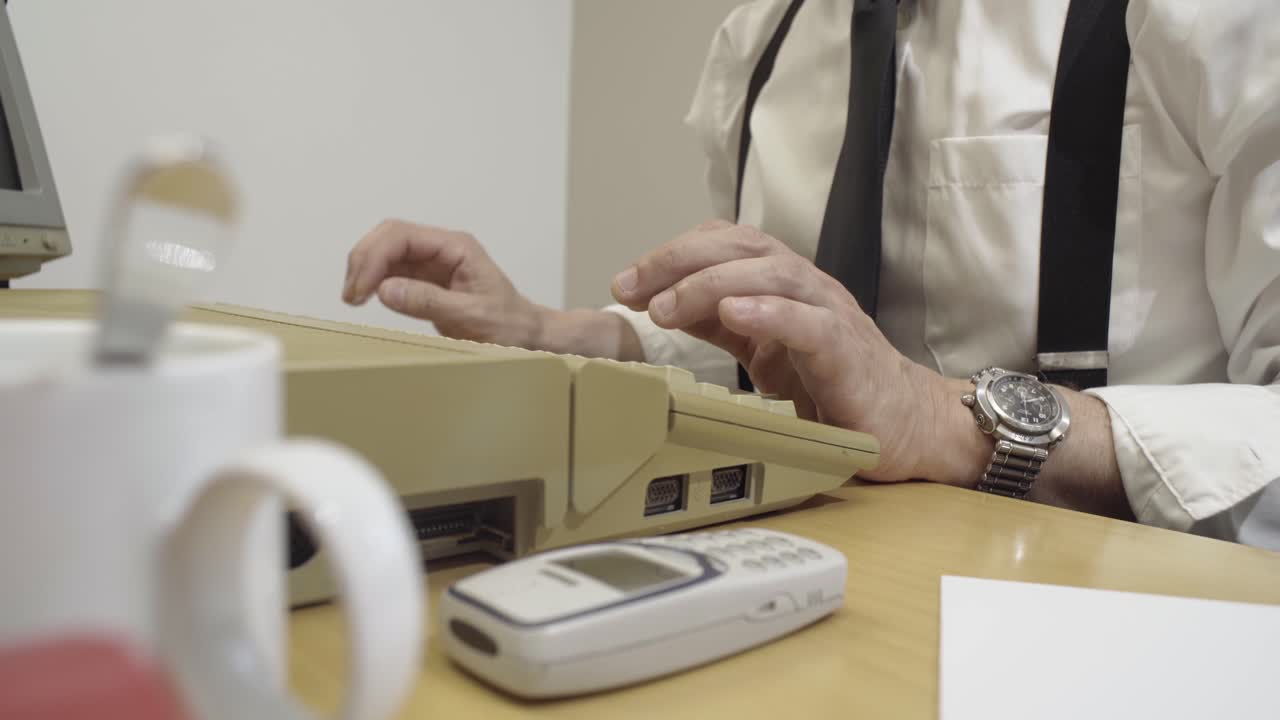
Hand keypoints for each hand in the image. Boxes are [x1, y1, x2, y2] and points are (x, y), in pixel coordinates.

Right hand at [343, 219, 547, 346]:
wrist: (524, 334)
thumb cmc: (508, 323)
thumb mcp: (472, 315)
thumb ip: (428, 301)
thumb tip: (385, 290)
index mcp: (457, 246)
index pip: (403, 235)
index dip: (375, 257)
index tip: (362, 289)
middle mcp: (442, 248)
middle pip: (389, 237)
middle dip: (364, 260)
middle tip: (351, 295)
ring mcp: (432, 262)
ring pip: (385, 252)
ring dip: (364, 271)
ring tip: (353, 298)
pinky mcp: (425, 279)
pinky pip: (390, 271)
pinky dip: (373, 282)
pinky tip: (365, 297)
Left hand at [610, 220, 950, 482]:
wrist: (903, 424)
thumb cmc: (831, 386)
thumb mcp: (762, 351)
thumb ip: (721, 326)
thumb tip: (659, 307)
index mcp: (780, 284)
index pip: (723, 242)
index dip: (671, 253)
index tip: (624, 282)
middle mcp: (804, 286)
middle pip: (740, 246)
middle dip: (678, 261)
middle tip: (630, 287)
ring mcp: (829, 313)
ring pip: (770, 275)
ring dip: (710, 285)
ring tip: (666, 307)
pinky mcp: (846, 350)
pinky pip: (808, 323)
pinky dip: (769, 313)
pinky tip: (733, 314)